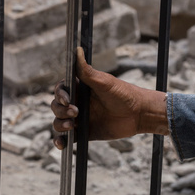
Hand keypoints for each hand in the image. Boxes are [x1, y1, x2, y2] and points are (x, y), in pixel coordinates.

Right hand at [51, 47, 167, 148]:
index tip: (66, 99)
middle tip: (75, 112)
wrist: (138, 114)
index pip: (61, 90)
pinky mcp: (84, 133)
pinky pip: (67, 138)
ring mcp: (79, 119)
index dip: (59, 95)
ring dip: (60, 125)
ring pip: (59, 122)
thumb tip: (77, 50)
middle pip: (56, 107)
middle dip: (61, 111)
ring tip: (71, 126)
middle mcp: (77, 103)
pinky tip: (61, 144)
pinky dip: (61, 141)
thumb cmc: (123, 94)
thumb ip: (87, 71)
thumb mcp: (104, 82)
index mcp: (80, 88)